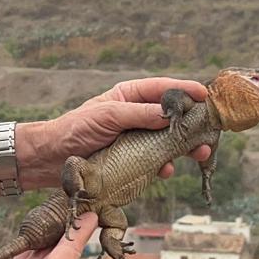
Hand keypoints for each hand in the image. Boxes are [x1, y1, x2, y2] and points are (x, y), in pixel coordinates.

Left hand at [22, 77, 210, 186]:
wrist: (51, 159)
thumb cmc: (75, 129)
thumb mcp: (108, 116)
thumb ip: (139, 113)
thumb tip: (170, 113)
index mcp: (130, 96)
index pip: (164, 88)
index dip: (186, 91)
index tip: (207, 96)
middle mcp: (136, 115)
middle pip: (173, 116)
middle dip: (192, 124)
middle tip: (208, 134)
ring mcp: (135, 138)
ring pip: (168, 140)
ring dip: (184, 147)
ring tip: (197, 154)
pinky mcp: (132, 160)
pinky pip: (155, 161)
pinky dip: (164, 165)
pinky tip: (165, 171)